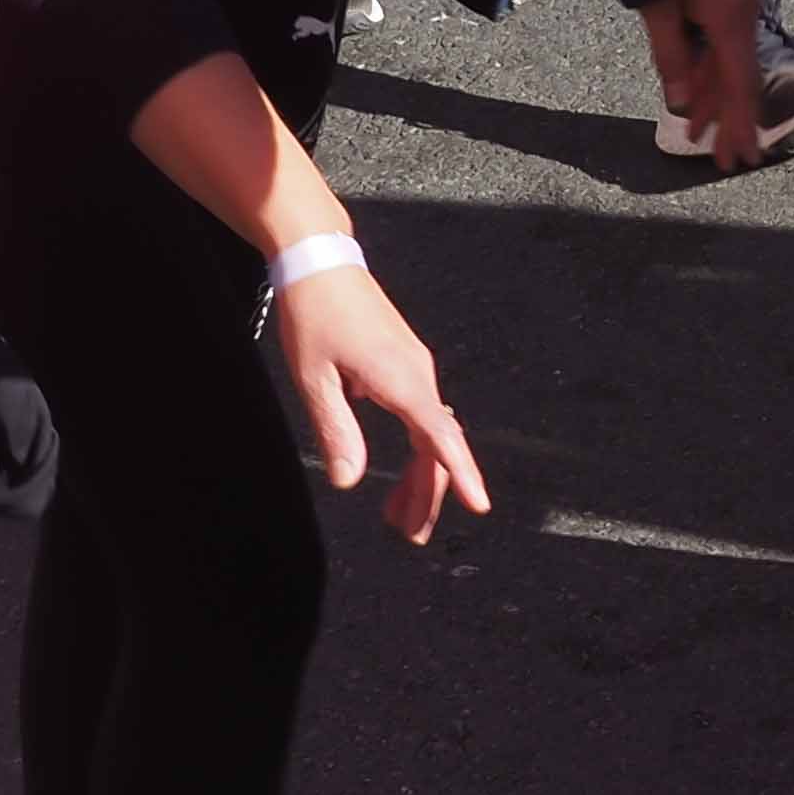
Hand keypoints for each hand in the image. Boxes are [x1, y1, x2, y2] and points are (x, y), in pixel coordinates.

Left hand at [267, 259, 492, 545]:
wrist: (321, 259)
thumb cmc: (313, 313)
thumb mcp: (314, 378)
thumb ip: (335, 430)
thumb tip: (351, 481)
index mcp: (401, 379)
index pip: (440, 437)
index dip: (460, 474)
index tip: (480, 505)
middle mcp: (418, 374)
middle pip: (436, 444)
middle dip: (428, 493)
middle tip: (411, 535)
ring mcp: (414, 366)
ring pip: (428, 432)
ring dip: (418, 474)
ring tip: (398, 516)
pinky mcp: (404, 361)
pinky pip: (419, 414)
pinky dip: (412, 447)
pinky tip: (390, 465)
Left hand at [640, 0, 771, 174]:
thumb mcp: (658, 12)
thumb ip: (672, 60)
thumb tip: (682, 103)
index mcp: (731, 21)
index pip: (742, 85)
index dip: (742, 124)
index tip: (743, 157)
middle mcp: (743, 16)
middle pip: (741, 79)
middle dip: (731, 121)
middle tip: (727, 160)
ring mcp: (738, 7)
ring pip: (730, 65)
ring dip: (717, 100)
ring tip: (701, 136)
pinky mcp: (726, 0)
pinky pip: (723, 46)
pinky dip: (712, 73)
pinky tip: (699, 97)